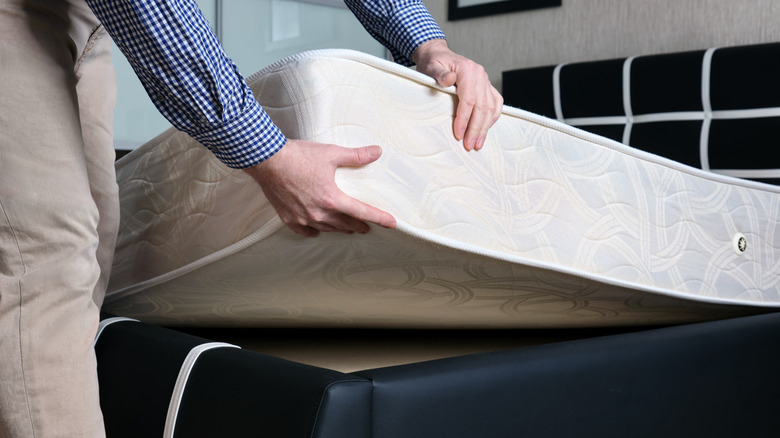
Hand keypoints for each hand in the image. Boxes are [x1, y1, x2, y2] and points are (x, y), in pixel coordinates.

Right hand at [243, 139, 396, 236]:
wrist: (266, 160)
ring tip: (346, 228)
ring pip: (327, 229)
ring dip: (339, 229)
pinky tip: (317, 230)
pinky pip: (305, 231)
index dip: (379, 218)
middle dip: (358, 226)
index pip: (362, 212)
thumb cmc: (297, 156)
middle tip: (366, 227)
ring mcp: (302, 217)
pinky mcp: (288, 217)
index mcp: (332, 199)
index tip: (391, 224)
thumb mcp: (331, 153)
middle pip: (345, 225)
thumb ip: (356, 156)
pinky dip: (313, 231)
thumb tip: (376, 152)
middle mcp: (318, 213)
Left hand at [412, 39, 502, 150]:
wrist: (438, 54)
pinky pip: (496, 102)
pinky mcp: (486, 86)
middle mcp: (480, 75)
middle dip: (476, 128)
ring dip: (485, 127)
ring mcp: (485, 80)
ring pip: (491, 107)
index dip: (464, 119)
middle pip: (482, 106)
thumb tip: (449, 80)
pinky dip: (493, 117)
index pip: (468, 100)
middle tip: (469, 145)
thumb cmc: (433, 62)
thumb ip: (440, 74)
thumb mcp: (431, 66)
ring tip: (478, 143)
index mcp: (468, 70)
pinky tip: (487, 129)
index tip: (458, 134)